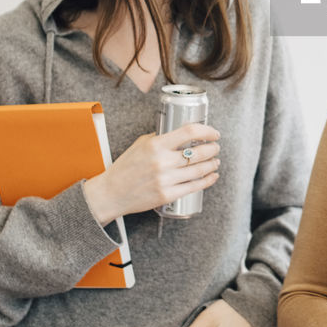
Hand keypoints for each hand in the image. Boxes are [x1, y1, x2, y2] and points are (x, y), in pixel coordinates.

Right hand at [83, 123, 219, 223]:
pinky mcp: (167, 195)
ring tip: (215, 161)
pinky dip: (207, 181)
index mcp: (156, 145)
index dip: (207, 131)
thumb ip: (160, 137)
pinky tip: (212, 176)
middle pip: (199, 153)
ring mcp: (165, 180)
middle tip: (215, 147)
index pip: (189, 132)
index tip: (214, 133)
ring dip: (212, 164)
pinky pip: (194, 187)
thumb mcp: (140, 144)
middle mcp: (162, 162)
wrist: (111, 193)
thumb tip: (180, 133)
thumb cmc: (125, 168)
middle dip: (213, 149)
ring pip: (199, 170)